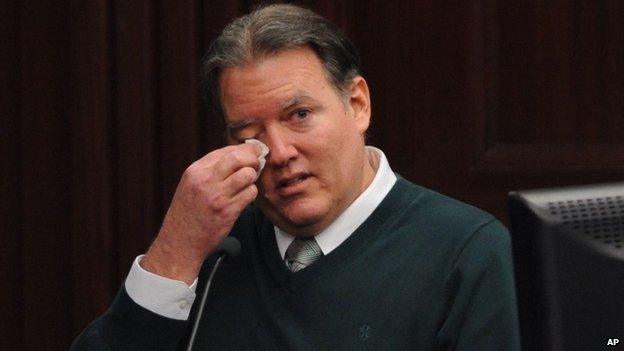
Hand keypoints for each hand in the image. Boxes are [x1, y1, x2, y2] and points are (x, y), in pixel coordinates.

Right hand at [141, 144, 260, 283]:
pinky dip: (251, 194)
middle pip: (238, 158)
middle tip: (257, 164)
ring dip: (252, 178)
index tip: (252, 152)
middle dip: (252, 158)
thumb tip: (238, 156)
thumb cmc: (188, 213)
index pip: (225, 151)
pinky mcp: (228, 211)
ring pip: (247, 175)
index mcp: (195, 171)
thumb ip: (210, 170)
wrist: (180, 241)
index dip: (242, 150)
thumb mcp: (191, 185)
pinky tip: (244, 198)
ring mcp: (217, 196)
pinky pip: (250, 194)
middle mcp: (205, 181)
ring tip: (247, 184)